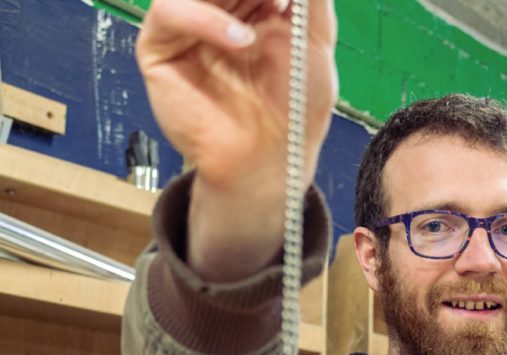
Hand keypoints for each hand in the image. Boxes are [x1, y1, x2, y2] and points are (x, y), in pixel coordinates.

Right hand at [137, 0, 337, 280]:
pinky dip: (204, 18)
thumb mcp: (317, 40)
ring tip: (270, 6)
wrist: (270, 156)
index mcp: (252, 1)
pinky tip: (241, 39)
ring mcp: (185, 24)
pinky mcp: (160, 48)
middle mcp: (216, 8)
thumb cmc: (295, 105)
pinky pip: (168, 12)